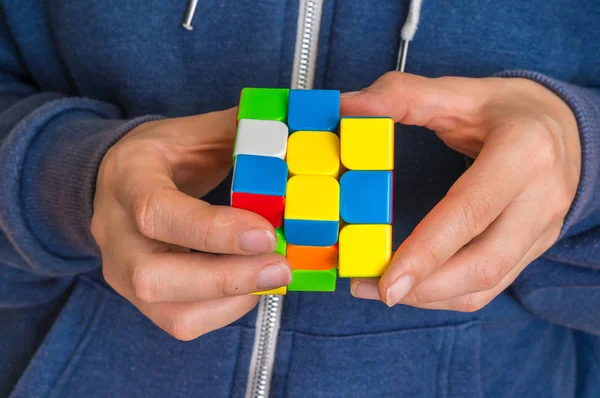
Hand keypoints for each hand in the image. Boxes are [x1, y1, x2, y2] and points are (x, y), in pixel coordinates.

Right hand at [91, 109, 291, 339]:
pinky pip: (182, 323)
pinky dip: (226, 312)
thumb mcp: (192, 133)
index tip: (265, 234)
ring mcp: (122, 271)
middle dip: (226, 279)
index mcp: (128, 178)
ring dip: (232, 301)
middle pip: (153, 277)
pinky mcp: (141, 299)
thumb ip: (236, 132)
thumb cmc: (162, 157)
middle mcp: (115, 232)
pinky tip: (252, 287)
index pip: (157, 211)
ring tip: (274, 277)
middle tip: (280, 267)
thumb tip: (288, 129)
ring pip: (170, 312)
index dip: (213, 230)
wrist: (117, 183)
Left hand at [342, 72, 580, 311]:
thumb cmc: (508, 110)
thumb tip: (348, 104)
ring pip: (487, 285)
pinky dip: (448, 294)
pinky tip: (414, 287)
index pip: (470, 212)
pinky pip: (491, 286)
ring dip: (430, 297)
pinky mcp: (535, 248)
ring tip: (380, 289)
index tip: (385, 281)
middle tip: (369, 288)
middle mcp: (541, 199)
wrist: (563, 126)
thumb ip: (402, 96)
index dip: (426, 251)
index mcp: (522, 153)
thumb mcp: (458, 92)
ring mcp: (542, 230)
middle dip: (423, 288)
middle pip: (483, 264)